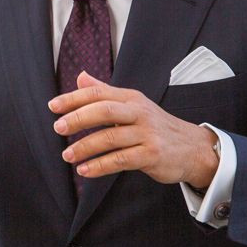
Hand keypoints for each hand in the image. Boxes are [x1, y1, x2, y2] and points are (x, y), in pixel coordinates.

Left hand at [49, 72, 219, 187]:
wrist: (193, 148)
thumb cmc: (156, 125)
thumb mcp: (133, 104)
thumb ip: (105, 92)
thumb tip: (80, 76)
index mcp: (131, 98)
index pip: (98, 93)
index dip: (73, 98)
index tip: (53, 106)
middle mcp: (139, 113)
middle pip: (104, 111)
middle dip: (78, 119)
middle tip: (58, 128)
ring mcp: (147, 134)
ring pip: (110, 138)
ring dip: (85, 147)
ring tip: (67, 154)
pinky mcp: (152, 155)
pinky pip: (120, 160)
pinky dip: (99, 166)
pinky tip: (84, 170)